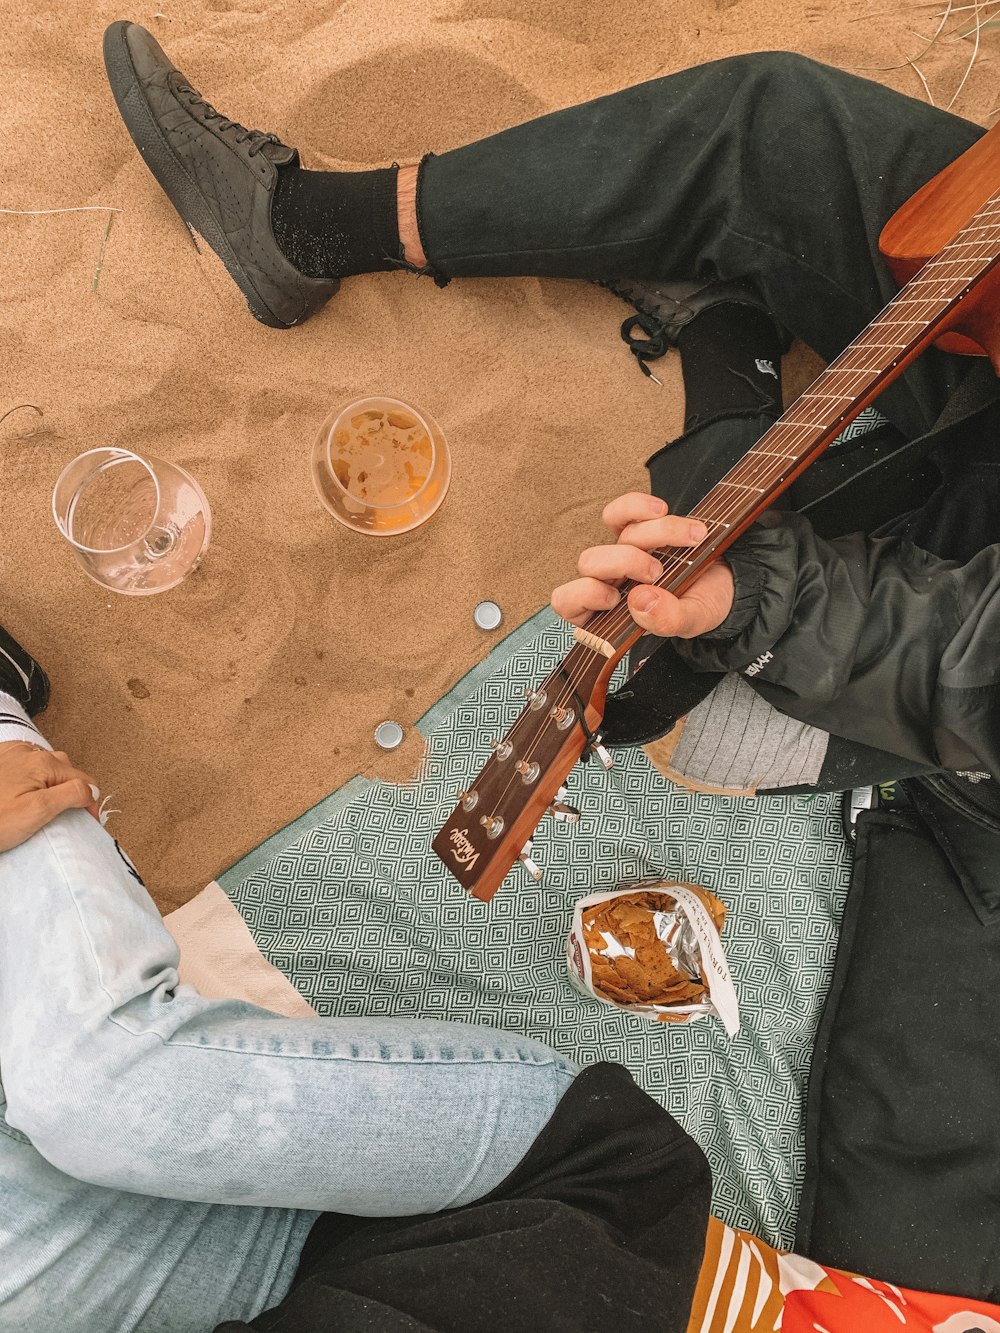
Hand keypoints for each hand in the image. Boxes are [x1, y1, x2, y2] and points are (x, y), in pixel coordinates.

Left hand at [0, 741, 99, 852]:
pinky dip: (37, 778)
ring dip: (55, 783)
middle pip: (67, 770)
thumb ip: (71, 795)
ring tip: (51, 805)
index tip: (90, 823)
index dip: (90, 803)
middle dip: (74, 790)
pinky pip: (29, 765)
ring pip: (48, 766)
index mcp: (43, 763)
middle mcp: (29, 753)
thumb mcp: (37, 811)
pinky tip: (29, 793)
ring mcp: (14, 756)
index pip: (83, 781)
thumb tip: (92, 790)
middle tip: (71, 816)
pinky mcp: (2, 762)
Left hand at [551, 492, 734, 638]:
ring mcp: (621, 553)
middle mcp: (610, 583)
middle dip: (626, 562)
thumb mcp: (694, 620)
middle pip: (590, 562)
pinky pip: (621, 511)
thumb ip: (667, 619)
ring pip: (619, 535)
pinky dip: (640, 506)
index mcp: (610, 616)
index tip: (614, 598)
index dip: (583, 595)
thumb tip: (639, 599)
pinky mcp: (635, 528)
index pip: (567, 603)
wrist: (730, 581)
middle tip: (659, 572)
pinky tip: (663, 511)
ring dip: (657, 533)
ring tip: (693, 539)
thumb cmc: (703, 605)